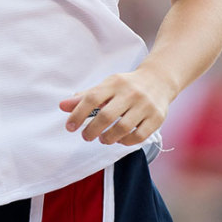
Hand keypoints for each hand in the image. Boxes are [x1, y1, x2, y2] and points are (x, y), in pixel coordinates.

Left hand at [59, 68, 173, 145]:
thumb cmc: (126, 86)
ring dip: (108, 138)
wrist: (159, 80)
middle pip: (107, 116)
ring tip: (102, 139)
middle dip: (92, 130)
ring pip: (123, 128)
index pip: (92, 98)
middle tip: (85, 136)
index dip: (78, 113)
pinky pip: (139, 136)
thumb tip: (62, 106)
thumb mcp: (106, 86)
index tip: (70, 127)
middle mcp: (131, 93)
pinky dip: (126, 141)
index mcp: (115, 83)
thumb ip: (85, 97)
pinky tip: (119, 140)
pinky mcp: (157, 118)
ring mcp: (145, 106)